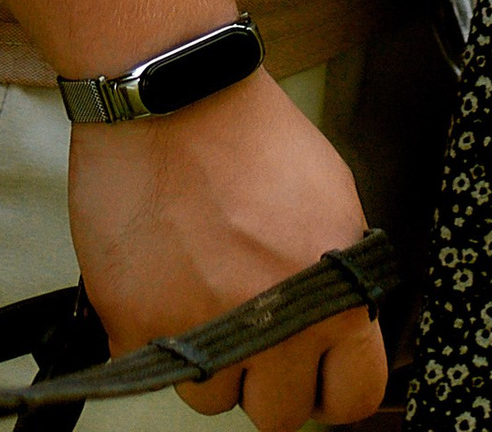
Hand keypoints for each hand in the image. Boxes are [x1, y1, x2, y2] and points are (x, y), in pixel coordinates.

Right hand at [68, 71, 388, 427]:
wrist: (171, 92)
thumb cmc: (250, 132)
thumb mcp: (332, 199)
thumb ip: (337, 276)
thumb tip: (340, 325)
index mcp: (332, 298)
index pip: (352, 398)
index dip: (330, 384)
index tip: (313, 369)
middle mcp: (273, 329)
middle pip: (278, 413)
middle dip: (266, 375)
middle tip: (250, 323)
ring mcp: (202, 333)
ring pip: (211, 397)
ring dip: (206, 356)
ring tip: (198, 286)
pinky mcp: (138, 326)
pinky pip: (151, 366)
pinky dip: (152, 329)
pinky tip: (160, 275)